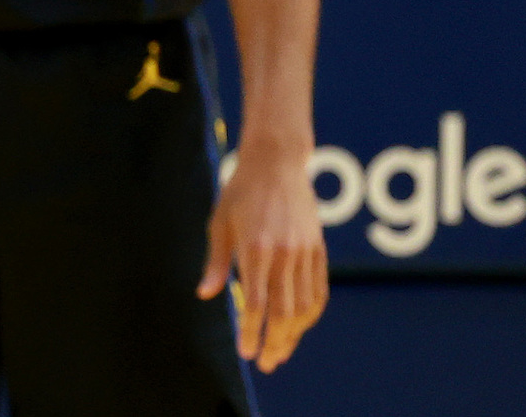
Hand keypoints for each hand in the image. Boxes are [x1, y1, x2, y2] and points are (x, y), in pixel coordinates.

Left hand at [198, 145, 326, 371]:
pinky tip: (300, 325)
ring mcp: (305, 252)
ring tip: (281, 351)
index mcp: (256, 249)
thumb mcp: (220, 223)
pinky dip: (311, 313)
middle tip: (266, 362)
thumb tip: (206, 294)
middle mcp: (284, 254)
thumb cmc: (241, 191)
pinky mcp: (318, 249)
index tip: (247, 352)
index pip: (255, 303)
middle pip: (284, 312)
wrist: (277, 162)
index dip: (252, 331)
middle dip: (275, 342)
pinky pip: (318, 290)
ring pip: (305, 306)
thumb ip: (216, 262)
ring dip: (295, 334)